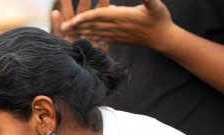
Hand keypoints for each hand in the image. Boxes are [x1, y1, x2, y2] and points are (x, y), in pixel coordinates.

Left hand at [58, 0, 173, 50]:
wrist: (161, 37)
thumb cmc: (159, 19)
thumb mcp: (155, 6)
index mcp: (122, 17)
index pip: (100, 17)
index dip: (86, 18)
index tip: (74, 20)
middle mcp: (116, 27)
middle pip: (92, 26)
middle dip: (77, 26)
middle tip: (62, 27)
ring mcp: (115, 34)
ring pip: (93, 32)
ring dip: (79, 32)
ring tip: (66, 31)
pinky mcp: (116, 38)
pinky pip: (99, 37)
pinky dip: (88, 36)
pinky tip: (78, 37)